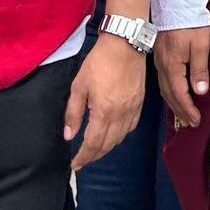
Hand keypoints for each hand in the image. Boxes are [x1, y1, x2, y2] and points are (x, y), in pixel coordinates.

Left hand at [64, 37, 145, 168]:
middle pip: (108, 145)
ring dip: (107, 148)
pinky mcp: (140, 103)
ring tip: (95, 150)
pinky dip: (121, 136)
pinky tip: (114, 135)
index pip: (93, 143)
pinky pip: (131, 127)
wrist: (125, 44)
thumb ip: (73, 113)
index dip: (83, 157)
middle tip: (82, 161)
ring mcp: (132, 109)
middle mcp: (121, 115)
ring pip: (120, 138)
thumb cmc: (99, 62)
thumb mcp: (79, 86)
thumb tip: (69, 135)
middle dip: (94, 156)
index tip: (74, 164)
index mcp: (104, 111)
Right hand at [155, 25, 209, 130]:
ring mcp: (159, 63)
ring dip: (174, 104)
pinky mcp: (159, 58)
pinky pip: (163, 82)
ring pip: (165, 90)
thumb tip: (199, 92)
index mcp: (172, 66)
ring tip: (183, 115)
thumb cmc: (190, 24)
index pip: (179, 94)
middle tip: (191, 123)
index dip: (188, 109)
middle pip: (170, 95)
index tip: (196, 120)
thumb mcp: (200, 45)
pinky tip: (173, 96)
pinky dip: (169, 93)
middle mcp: (162, 67)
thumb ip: (199, 69)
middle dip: (181, 111)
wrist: (175, 5)